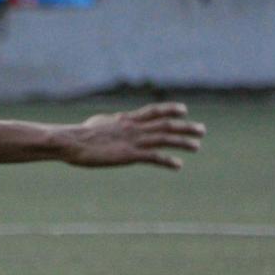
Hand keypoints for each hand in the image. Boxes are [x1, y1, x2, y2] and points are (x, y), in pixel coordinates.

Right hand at [65, 102, 204, 169]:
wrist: (72, 142)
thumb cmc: (80, 134)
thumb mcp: (100, 122)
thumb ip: (113, 121)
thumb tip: (116, 117)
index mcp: (126, 119)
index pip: (153, 111)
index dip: (170, 109)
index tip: (184, 110)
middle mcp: (133, 127)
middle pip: (165, 124)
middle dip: (186, 127)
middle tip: (202, 130)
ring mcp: (132, 141)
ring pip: (164, 138)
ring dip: (183, 142)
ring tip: (197, 146)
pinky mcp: (128, 155)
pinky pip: (153, 157)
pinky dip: (167, 160)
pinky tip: (178, 165)